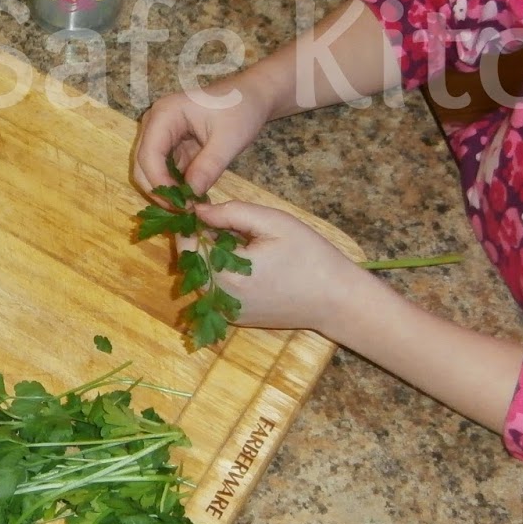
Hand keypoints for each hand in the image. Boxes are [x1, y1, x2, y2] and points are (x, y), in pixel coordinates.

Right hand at [133, 69, 277, 197]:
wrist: (252, 96)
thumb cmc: (242, 108)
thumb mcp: (229, 139)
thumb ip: (208, 167)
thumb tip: (191, 197)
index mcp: (165, 114)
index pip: (149, 154)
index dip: (160, 183)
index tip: (181, 204)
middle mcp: (155, 123)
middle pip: (143, 165)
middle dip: (160, 191)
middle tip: (185, 211)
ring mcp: (161, 134)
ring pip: (150, 171)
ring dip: (167, 191)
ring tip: (190, 206)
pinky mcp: (171, 146)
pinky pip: (165, 171)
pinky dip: (175, 187)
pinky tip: (192, 198)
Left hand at [185, 200, 370, 334]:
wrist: (337, 300)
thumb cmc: (310, 256)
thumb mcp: (273, 222)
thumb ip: (230, 213)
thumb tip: (197, 209)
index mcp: (224, 275)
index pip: (185, 244)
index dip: (189, 221)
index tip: (201, 204)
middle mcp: (217, 299)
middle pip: (190, 261)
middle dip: (201, 237)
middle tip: (226, 220)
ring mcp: (225, 313)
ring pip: (200, 275)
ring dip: (210, 254)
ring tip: (240, 239)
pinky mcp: (235, 319)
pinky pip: (215, 290)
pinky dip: (221, 271)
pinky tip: (246, 260)